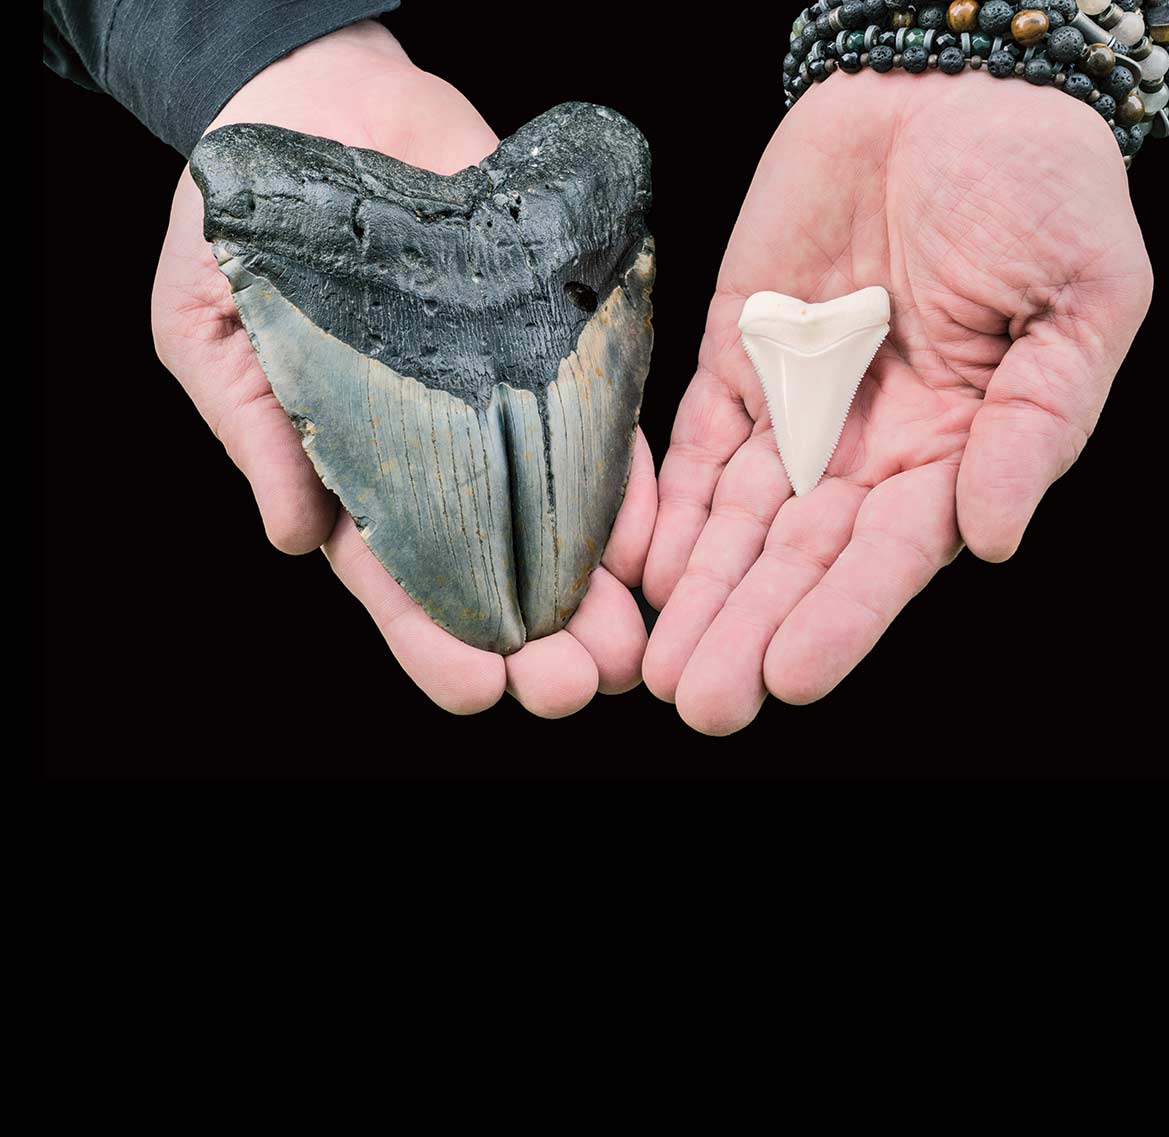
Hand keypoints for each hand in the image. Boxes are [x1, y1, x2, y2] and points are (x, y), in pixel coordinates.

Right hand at [152, 21, 655, 716]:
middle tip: (577, 687)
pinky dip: (627, 485)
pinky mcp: (553, 348)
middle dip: (537, 642)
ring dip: (598, 591)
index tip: (479, 691)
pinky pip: (599, 425)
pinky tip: (653, 544)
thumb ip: (254, 430)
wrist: (318, 108)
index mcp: (354, 475)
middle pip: (495, 572)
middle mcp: (440, 457)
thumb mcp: (210, 327)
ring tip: (632, 649)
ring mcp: (502, 405)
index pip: (398, 583)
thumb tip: (293, 537)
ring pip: (559, 519)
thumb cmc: (242, 225)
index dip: (435, 643)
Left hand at [642, 71, 1152, 734]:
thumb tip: (990, 538)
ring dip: (700, 595)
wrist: (946, 90)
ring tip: (662, 666)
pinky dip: (666, 508)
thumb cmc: (1038, 187)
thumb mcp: (1077, 303)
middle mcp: (867, 450)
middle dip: (749, 630)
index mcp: (953, 451)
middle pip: (799, 561)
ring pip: (739, 523)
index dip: (843, 619)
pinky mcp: (735, 361)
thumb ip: (1034, 425)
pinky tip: (642, 572)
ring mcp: (795, 408)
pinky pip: (695, 448)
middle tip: (703, 700)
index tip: (791, 676)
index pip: (889, 556)